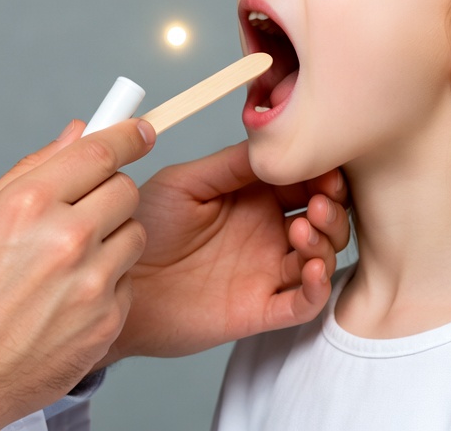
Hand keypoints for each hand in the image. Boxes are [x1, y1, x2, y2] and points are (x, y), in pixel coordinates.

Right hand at [0, 118, 154, 430]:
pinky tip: (72, 294)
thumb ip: (33, 167)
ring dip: (113, 236)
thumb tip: (78, 133)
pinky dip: (108, 281)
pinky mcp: (106, 320)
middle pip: (125, 187)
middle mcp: (66, 239)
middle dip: (111, 190)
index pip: (101, 151)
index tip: (139, 131)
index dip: (127, 135)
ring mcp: (90, 282)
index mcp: (30, 204)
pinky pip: (128, 279)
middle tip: (89, 205)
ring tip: (74, 258)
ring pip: (134, 232)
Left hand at [101, 140, 349, 362]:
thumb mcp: (185, 182)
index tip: (325, 164)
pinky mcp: (260, 308)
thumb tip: (272, 142)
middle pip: (323, 216)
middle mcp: (265, 231)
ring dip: (326, 241)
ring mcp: (266, 270)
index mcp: (252, 195)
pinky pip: (303, 303)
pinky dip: (318, 288)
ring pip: (321, 256)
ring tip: (304, 230)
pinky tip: (311, 270)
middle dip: (332, 206)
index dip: (320, 172)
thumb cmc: (145, 227)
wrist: (118, 280)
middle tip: (321, 201)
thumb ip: (229, 164)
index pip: (303, 179)